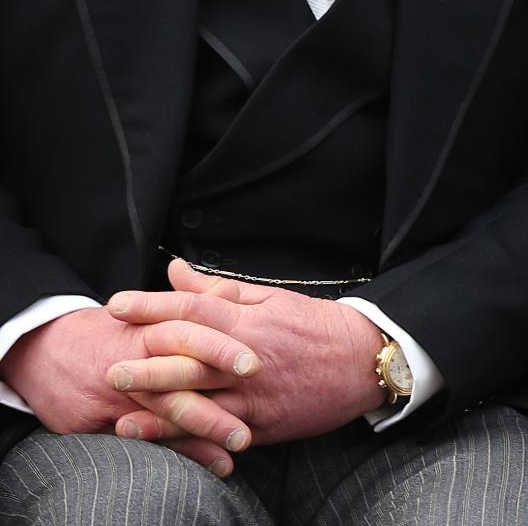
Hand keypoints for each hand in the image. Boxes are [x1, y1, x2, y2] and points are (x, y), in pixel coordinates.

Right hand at [0, 303, 257, 475]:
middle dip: (216, 400)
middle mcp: (138, 363)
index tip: (255, 364)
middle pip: (179, 380)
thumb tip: (233, 291)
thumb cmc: (113, 327)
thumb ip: (195, 301)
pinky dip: (183, 452)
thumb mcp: (150, 309)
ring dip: (205, 430)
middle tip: (251, 422)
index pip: (190, 335)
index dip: (222, 348)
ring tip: (240, 443)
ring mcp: (121, 397)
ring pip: (166, 414)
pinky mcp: (107, 423)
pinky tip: (213, 462)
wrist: (46, 349)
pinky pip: (150, 441)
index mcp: (151, 328)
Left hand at [107, 259, 386, 447]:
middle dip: (148, 361)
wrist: (361, 362)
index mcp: (250, 320)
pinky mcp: (261, 424)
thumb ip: (219, 289)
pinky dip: (188, 438)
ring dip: (159, 406)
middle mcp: (248, 358)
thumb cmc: (314, 326)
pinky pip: (219, 432)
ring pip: (202, 400)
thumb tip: (176, 271)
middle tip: (109, 363)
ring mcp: (254, 394)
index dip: (153, 306)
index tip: (117, 304)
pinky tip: (163, 440)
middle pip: (190, 358)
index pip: (194, 309)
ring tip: (121, 409)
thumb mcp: (271, 298)